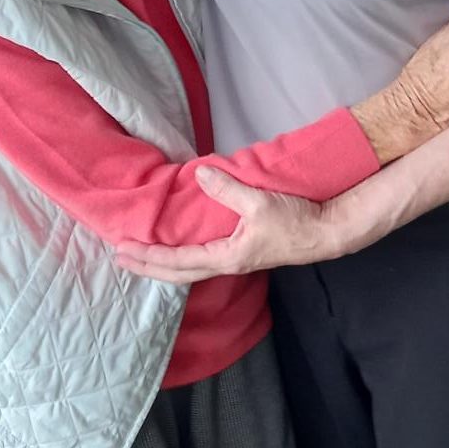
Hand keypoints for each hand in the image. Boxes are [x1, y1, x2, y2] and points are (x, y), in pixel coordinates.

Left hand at [115, 166, 331, 282]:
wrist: (327, 232)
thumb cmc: (296, 220)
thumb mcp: (259, 202)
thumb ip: (227, 189)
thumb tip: (199, 174)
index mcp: (227, 257)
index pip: (177, 261)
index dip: (148, 257)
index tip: (123, 250)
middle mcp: (227, 264)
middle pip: (178, 273)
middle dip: (148, 267)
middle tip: (120, 258)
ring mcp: (236, 261)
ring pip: (191, 269)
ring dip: (164, 264)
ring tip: (143, 255)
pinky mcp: (244, 252)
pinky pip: (204, 260)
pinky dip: (183, 257)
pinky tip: (179, 248)